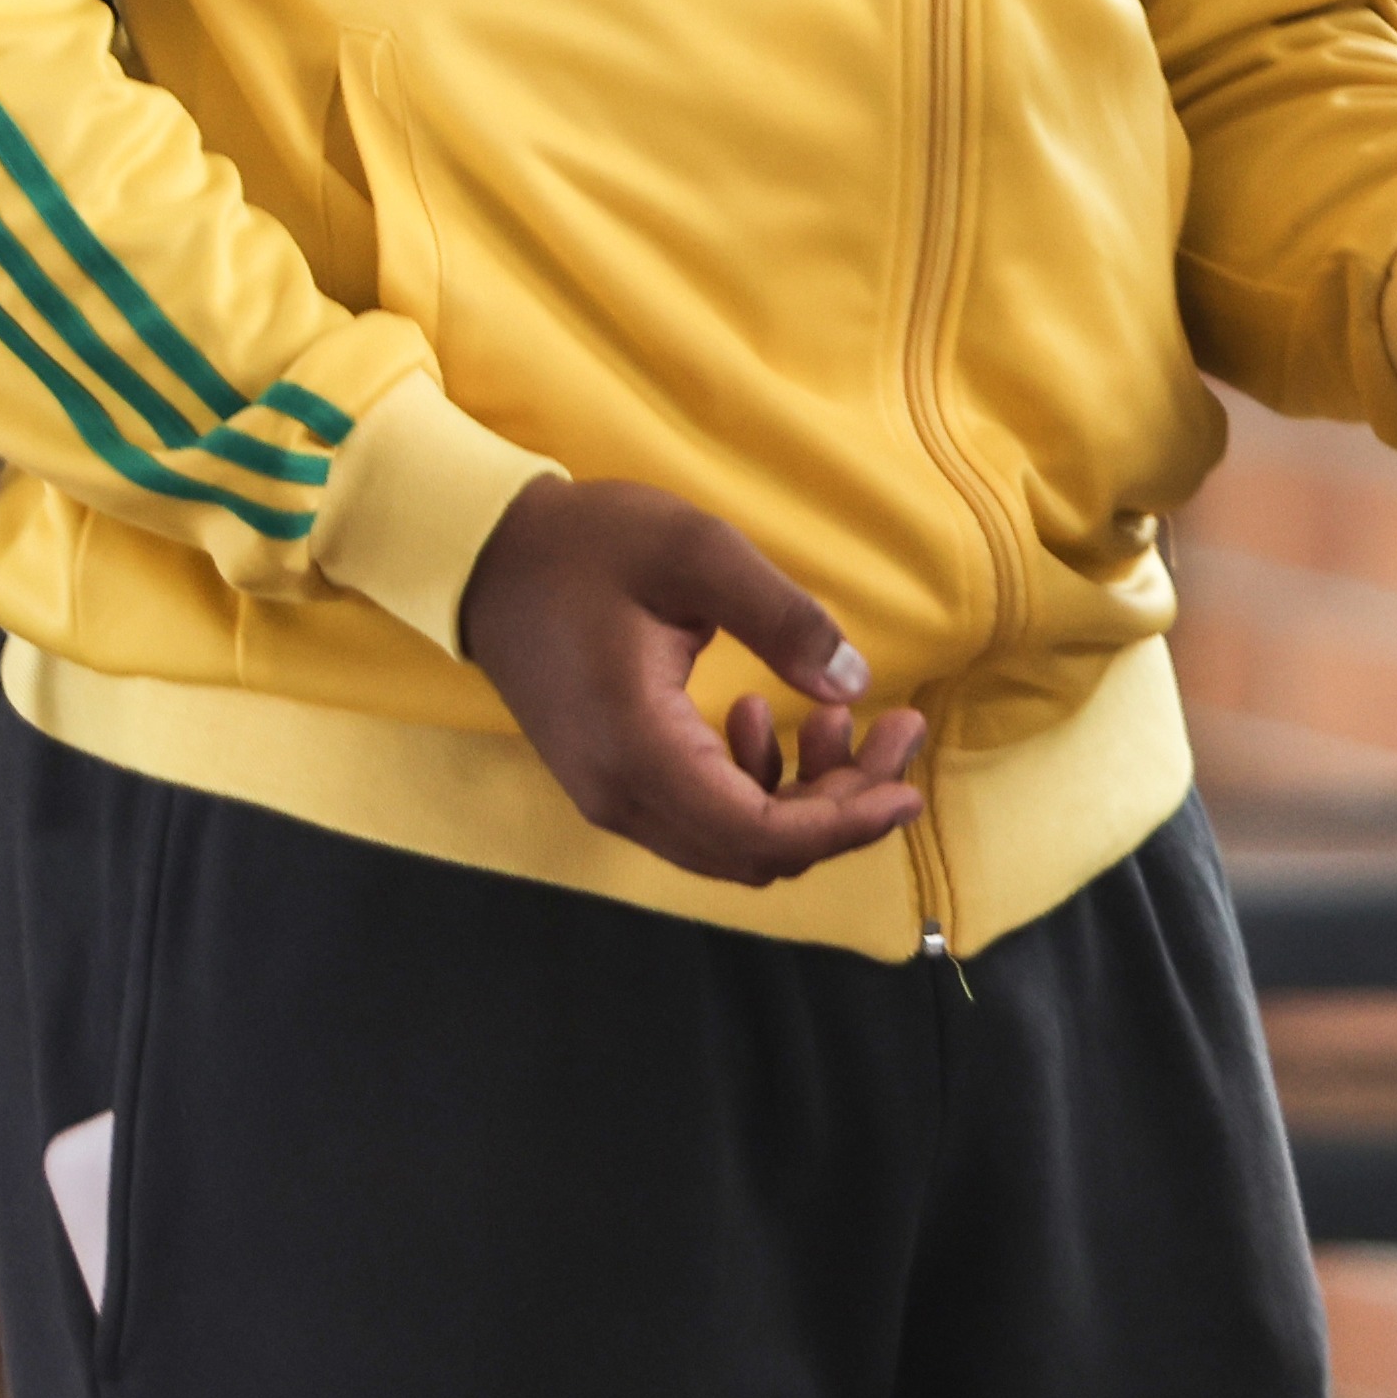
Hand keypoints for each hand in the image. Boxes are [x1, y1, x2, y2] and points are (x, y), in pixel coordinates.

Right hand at [454, 477, 926, 888]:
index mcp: (639, 749)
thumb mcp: (696, 552)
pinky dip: (755, 786)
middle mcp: (620, 796)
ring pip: (733, 843)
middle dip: (844, 805)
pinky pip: (703, 819)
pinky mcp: (612, 782)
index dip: (845, 823)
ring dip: (803, 796)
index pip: (760, 834)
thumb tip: (856, 683)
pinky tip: (760, 714)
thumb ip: (782, 618)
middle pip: (757, 851)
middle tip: (898, 730)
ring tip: (836, 714)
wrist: (486, 557)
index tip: (910, 787)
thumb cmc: (587, 546)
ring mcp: (610, 797)